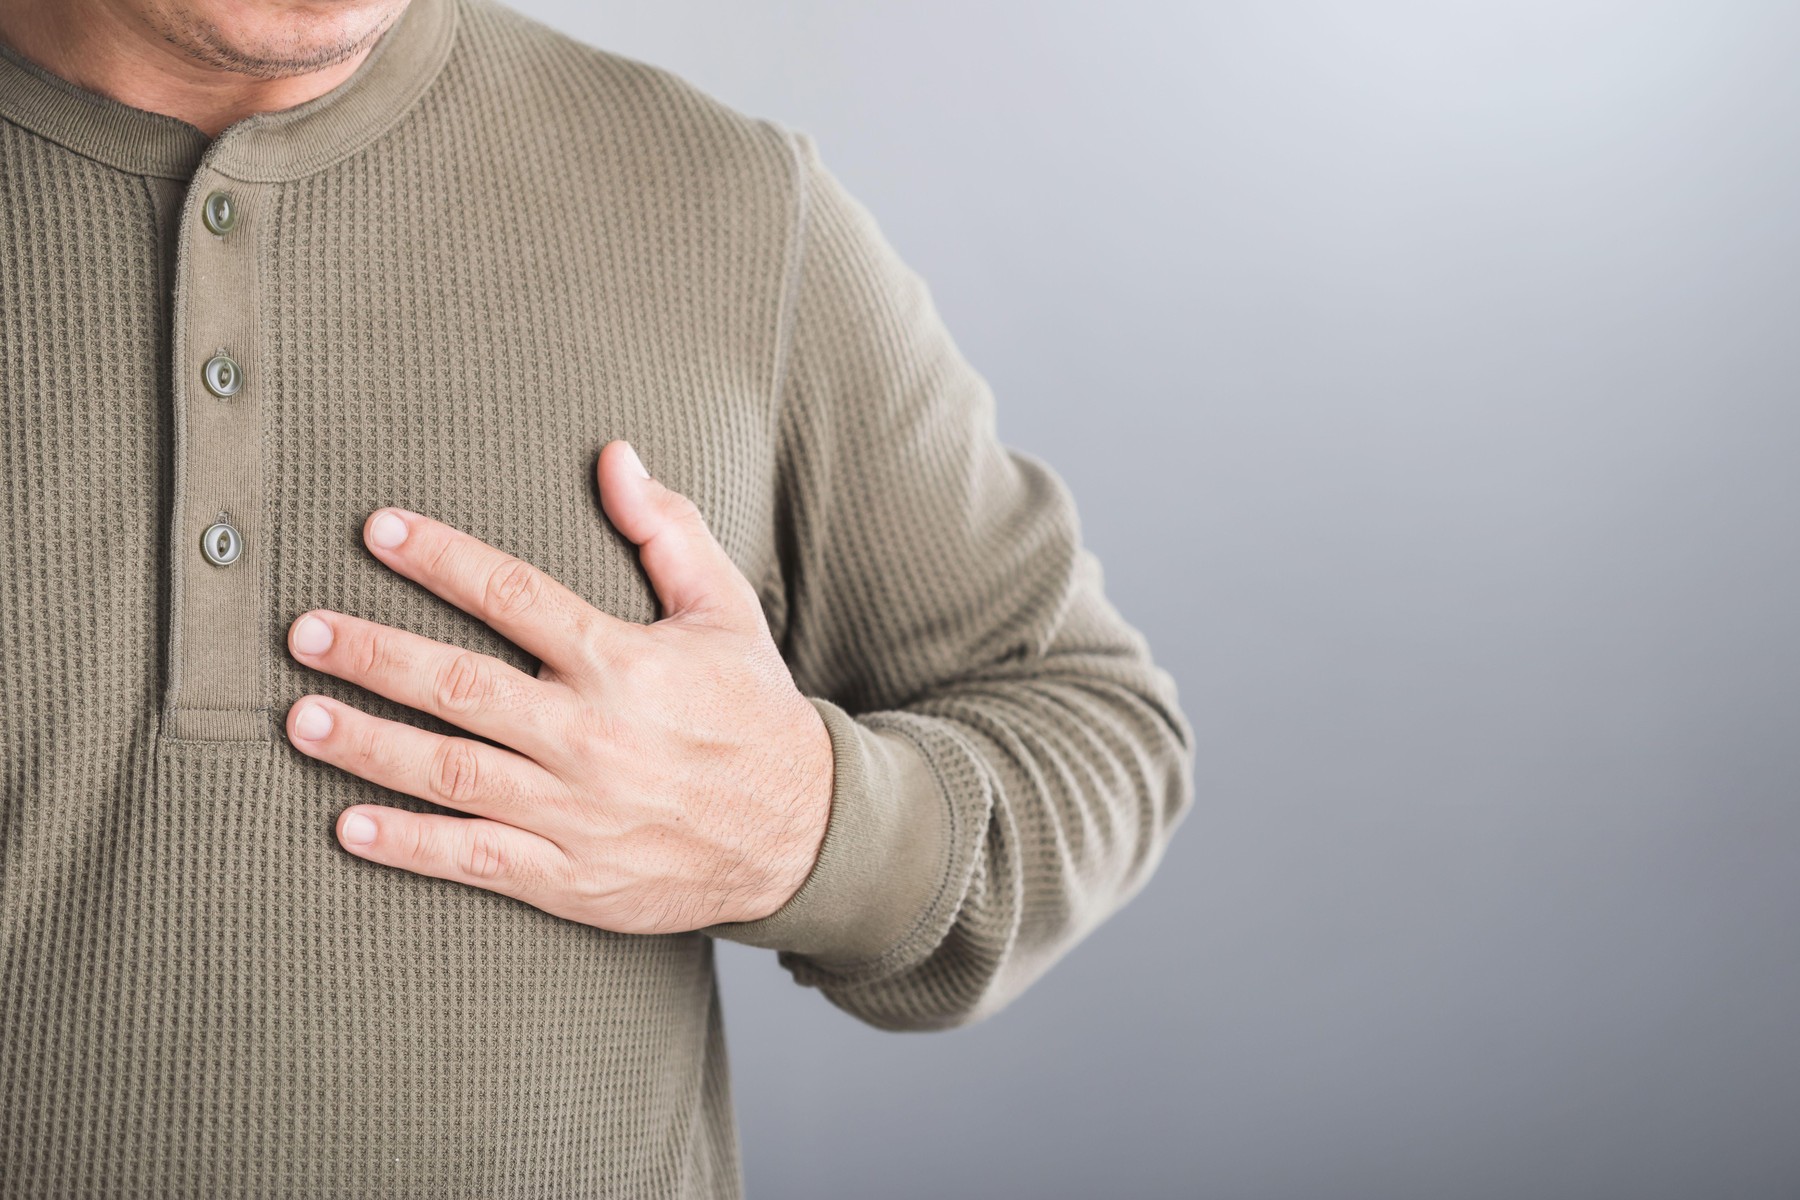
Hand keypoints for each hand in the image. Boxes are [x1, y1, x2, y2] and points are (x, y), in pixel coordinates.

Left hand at [282, 440, 834, 933]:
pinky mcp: (571, 877)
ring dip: (369, 745)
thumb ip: (668, 530)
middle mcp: (592, 735)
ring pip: (452, 772)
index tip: (379, 530)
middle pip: (461, 686)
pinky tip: (348, 826)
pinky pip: (476, 860)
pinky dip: (410, 846)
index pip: (515, 597)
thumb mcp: (725, 610)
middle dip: (374, 654)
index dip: (442, 558)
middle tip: (304, 630)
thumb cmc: (755, 714)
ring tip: (300, 718)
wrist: (803, 834)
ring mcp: (576, 811)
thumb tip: (615, 455)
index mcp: (624, 662)